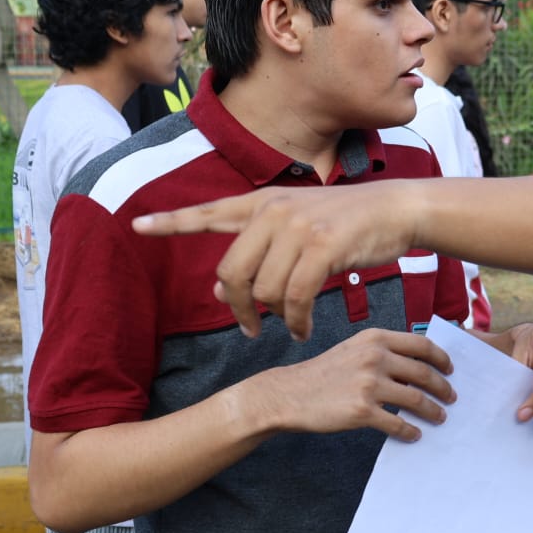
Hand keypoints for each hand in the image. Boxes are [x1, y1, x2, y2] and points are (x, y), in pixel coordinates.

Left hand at [133, 182, 420, 340]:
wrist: (395, 210)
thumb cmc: (348, 224)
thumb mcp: (298, 232)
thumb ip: (257, 256)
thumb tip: (215, 291)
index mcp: (263, 203)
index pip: (208, 212)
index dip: (170, 221)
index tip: (137, 226)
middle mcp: (273, 210)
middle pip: (231, 272)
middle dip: (237, 308)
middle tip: (250, 329)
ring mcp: (297, 227)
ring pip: (264, 290)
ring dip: (276, 317)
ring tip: (291, 324)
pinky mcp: (322, 246)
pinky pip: (295, 297)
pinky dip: (297, 321)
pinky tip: (303, 329)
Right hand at [248, 329, 454, 441]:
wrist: (291, 393)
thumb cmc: (324, 372)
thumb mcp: (354, 348)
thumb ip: (383, 351)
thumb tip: (416, 367)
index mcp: (376, 339)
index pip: (421, 345)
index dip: (441, 358)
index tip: (450, 369)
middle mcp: (375, 358)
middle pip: (424, 373)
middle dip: (443, 388)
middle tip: (452, 397)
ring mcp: (369, 384)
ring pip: (415, 399)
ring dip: (433, 411)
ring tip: (440, 417)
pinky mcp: (362, 411)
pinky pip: (396, 423)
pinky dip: (410, 431)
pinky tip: (414, 435)